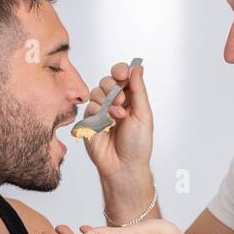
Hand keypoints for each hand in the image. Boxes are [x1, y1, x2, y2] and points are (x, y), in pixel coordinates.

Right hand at [81, 61, 152, 180]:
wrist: (123, 166)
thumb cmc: (137, 144)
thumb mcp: (143, 115)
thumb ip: (139, 90)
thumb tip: (138, 67)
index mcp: (130, 98)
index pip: (122, 76)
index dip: (121, 70)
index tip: (122, 74)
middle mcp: (115, 102)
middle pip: (107, 80)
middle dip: (113, 87)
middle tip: (122, 101)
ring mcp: (101, 110)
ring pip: (96, 91)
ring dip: (107, 101)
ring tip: (118, 117)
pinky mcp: (89, 120)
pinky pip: (89, 106)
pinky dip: (99, 112)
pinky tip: (108, 124)